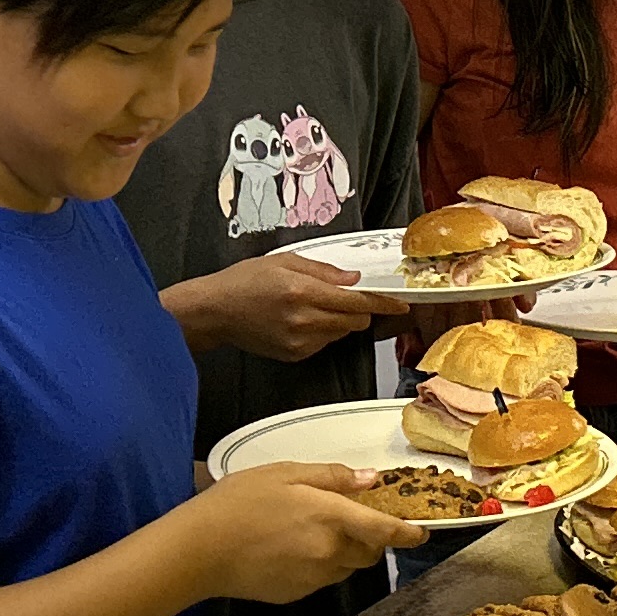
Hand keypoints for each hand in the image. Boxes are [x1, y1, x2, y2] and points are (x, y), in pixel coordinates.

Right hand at [170, 252, 381, 363]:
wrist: (216, 312)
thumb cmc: (244, 281)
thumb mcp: (284, 260)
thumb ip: (324, 271)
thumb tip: (353, 280)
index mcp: (303, 291)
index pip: (357, 301)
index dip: (383, 303)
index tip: (400, 304)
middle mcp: (304, 319)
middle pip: (355, 320)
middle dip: (359, 309)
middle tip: (342, 296)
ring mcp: (300, 342)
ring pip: (342, 333)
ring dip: (340, 320)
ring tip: (311, 306)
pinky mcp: (295, 355)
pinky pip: (324, 343)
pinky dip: (323, 332)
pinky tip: (300, 320)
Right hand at [186, 461, 423, 603]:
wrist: (199, 550)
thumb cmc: (238, 502)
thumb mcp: (285, 473)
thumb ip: (332, 477)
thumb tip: (370, 480)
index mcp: (331, 518)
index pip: (384, 530)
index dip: (408, 533)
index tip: (422, 532)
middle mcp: (330, 552)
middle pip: (369, 552)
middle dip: (369, 538)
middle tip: (348, 518)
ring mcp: (314, 578)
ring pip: (346, 567)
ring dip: (345, 551)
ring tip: (312, 531)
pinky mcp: (297, 594)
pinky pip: (322, 578)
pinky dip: (320, 565)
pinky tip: (291, 549)